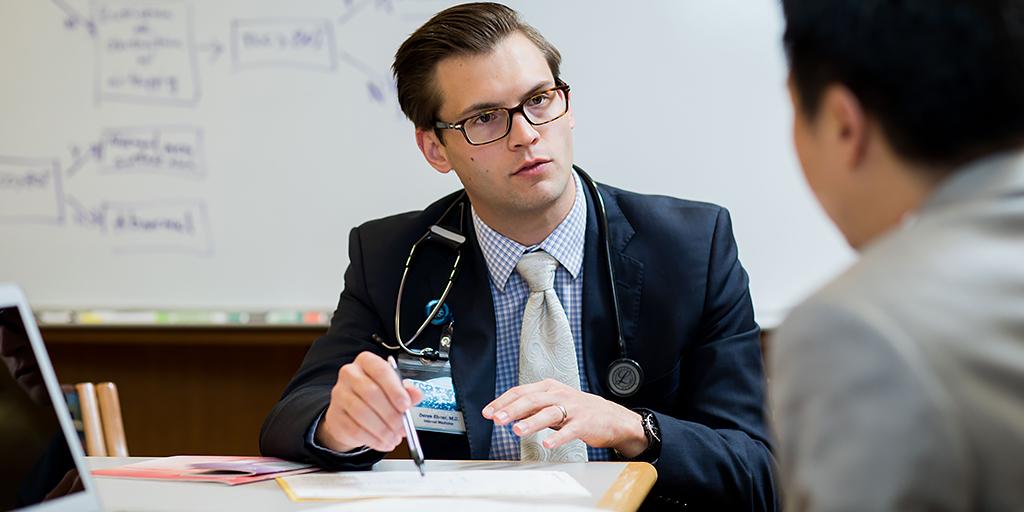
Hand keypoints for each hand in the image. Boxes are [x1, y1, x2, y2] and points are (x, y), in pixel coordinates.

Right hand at [316, 351, 422, 452]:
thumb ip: (406, 391)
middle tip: (402, 427)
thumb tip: (416, 394)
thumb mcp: (393, 390)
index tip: (406, 405)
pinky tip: (383, 443)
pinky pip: (354, 429)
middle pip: (371, 392)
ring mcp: (339, 394)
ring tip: (394, 438)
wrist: (350, 413)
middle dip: (390, 413)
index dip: (394, 389)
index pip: (381, 370)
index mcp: (367, 362)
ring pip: (362, 413)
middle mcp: (350, 374)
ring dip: (382, 429)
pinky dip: (373, 439)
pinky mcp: (335, 415)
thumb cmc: (375, 397)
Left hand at [482, 379, 647, 457]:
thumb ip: (531, 406)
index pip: (520, 392)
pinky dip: (557, 438)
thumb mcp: (553, 402)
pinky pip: (568, 431)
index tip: (488, 413)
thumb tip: (505, 411)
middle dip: (512, 410)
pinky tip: (546, 444)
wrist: (611, 418)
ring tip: (517, 431)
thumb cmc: (578, 410)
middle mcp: (559, 395)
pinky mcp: (584, 423)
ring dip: (531, 422)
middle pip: (532, 400)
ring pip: (548, 413)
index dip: (503, 402)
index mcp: (548, 387)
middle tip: (497, 420)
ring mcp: (572, 409)